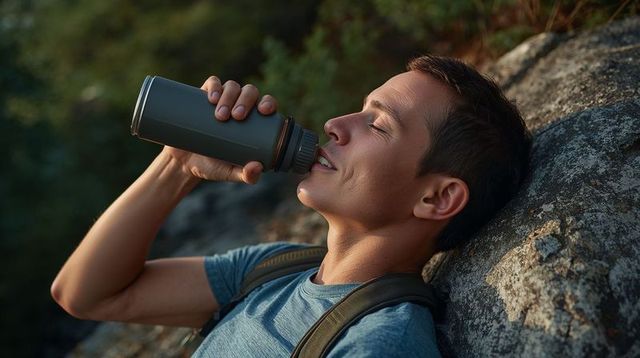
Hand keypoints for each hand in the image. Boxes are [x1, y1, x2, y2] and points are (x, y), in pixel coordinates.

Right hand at [163, 76, 278, 183]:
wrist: (185, 162)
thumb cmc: (215, 166)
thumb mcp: (231, 173)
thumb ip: (246, 175)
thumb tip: (257, 167)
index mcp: (255, 121)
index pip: (267, 105)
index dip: (269, 103)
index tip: (264, 111)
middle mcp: (241, 105)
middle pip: (250, 92)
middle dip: (245, 100)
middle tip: (236, 117)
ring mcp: (223, 99)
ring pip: (232, 86)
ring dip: (229, 96)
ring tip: (220, 115)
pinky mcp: (204, 96)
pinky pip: (213, 83)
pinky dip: (214, 86)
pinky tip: (212, 96)